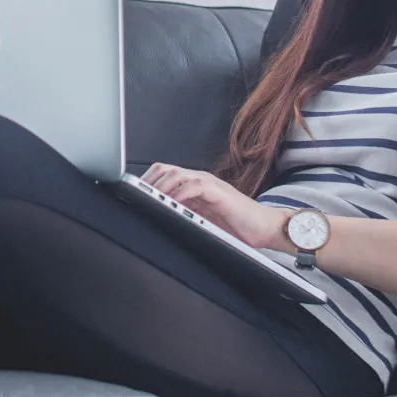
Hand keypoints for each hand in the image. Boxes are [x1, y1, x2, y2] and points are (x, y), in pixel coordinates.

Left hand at [142, 163, 293, 250]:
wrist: (267, 228)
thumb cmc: (239, 226)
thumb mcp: (204, 219)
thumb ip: (185, 214)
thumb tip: (161, 219)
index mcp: (195, 185)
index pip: (164, 174)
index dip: (146, 182)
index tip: (130, 194)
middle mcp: (200, 180)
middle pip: (165, 169)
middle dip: (147, 182)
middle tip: (134, 196)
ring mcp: (210, 184)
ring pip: (176, 174)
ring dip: (160, 187)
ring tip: (147, 199)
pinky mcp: (219, 192)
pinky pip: (194, 186)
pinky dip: (179, 194)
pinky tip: (170, 203)